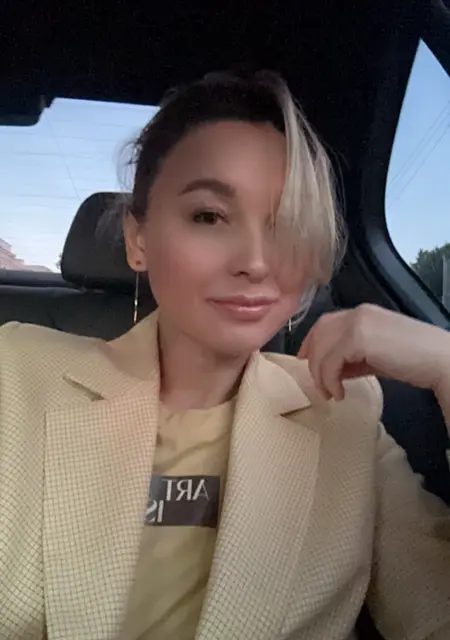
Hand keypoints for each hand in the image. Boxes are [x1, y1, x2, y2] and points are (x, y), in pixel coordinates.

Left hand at [297, 304, 449, 400]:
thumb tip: (334, 371)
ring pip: (321, 348)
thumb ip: (353, 358)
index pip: (325, 323)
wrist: (439, 360)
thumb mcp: (376, 357)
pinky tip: (339, 393)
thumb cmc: (414, 360)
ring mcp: (357, 323)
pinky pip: (331, 360)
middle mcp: (357, 313)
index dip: (311, 342)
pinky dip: (329, 379)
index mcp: (362, 313)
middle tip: (317, 384)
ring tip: (330, 393)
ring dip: (320, 374)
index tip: (306, 362)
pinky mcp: (359, 338)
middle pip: (319, 333)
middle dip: (312, 359)